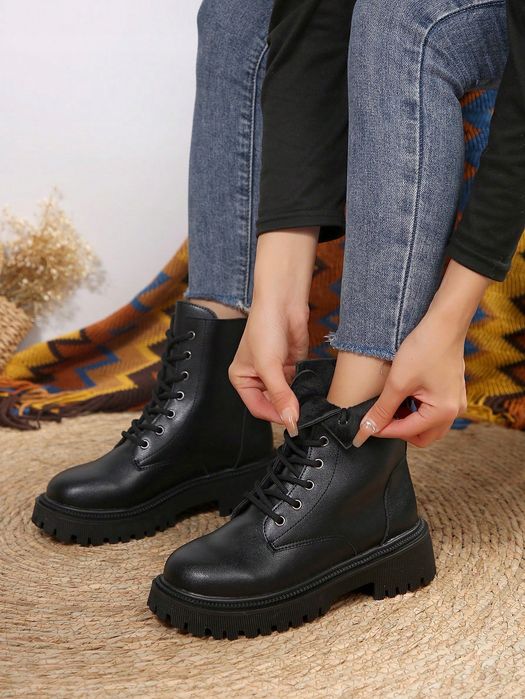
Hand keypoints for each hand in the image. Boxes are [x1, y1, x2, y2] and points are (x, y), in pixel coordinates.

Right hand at [229, 302, 309, 435]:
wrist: (283, 302)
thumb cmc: (264, 326)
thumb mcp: (269, 365)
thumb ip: (280, 395)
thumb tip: (290, 419)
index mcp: (242, 379)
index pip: (257, 408)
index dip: (274, 416)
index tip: (291, 422)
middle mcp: (258, 378)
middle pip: (273, 404)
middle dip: (286, 408)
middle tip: (301, 414)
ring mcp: (276, 373)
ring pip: (288, 396)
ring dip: (297, 399)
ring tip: (307, 401)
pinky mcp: (292, 366)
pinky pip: (299, 384)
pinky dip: (306, 388)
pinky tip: (311, 389)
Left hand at [353, 260, 489, 447]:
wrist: (444, 323)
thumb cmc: (425, 348)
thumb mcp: (398, 382)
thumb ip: (382, 409)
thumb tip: (368, 429)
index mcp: (443, 412)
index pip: (407, 432)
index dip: (383, 430)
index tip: (365, 427)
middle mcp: (453, 411)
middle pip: (421, 436)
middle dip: (399, 430)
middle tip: (379, 418)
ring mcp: (454, 402)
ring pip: (427, 426)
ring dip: (407, 421)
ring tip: (389, 405)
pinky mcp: (451, 393)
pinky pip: (432, 412)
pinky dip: (416, 411)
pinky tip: (402, 397)